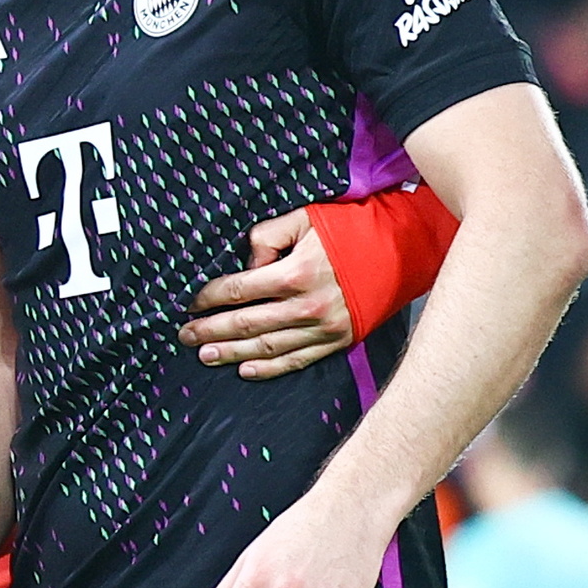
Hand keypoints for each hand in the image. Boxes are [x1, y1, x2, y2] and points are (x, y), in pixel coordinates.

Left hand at [182, 210, 351, 377]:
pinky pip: (296, 360)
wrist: (402, 250)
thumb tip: (246, 262)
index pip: (238, 289)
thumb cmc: (350, 229)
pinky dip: (268, 368)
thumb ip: (267, 235)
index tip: (191, 303)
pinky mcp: (337, 341)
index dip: (210, 298)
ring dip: (231, 353)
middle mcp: (306, 306)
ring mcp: (322, 328)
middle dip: (210, 330)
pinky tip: (245, 370)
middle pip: (245, 323)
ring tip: (205, 355)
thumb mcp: (304, 217)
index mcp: (294, 273)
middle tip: (185, 335)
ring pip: (266, 347)